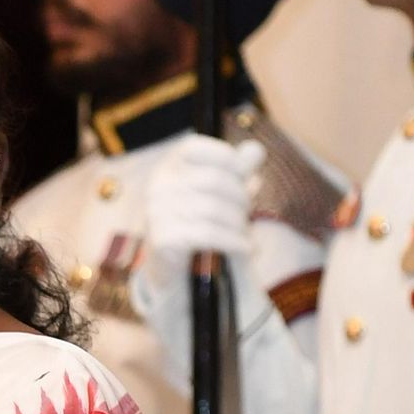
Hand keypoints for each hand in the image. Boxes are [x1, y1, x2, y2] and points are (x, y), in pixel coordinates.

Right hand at [146, 131, 263, 262]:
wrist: (168, 265)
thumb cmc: (195, 222)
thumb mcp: (218, 192)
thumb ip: (237, 169)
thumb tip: (256, 150)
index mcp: (169, 166)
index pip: (196, 148)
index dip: (227, 158)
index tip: (245, 175)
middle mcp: (158, 185)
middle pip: (213, 180)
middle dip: (240, 196)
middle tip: (249, 211)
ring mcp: (157, 212)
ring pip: (213, 210)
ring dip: (238, 223)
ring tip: (246, 233)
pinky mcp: (163, 239)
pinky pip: (208, 235)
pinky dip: (234, 241)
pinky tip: (246, 247)